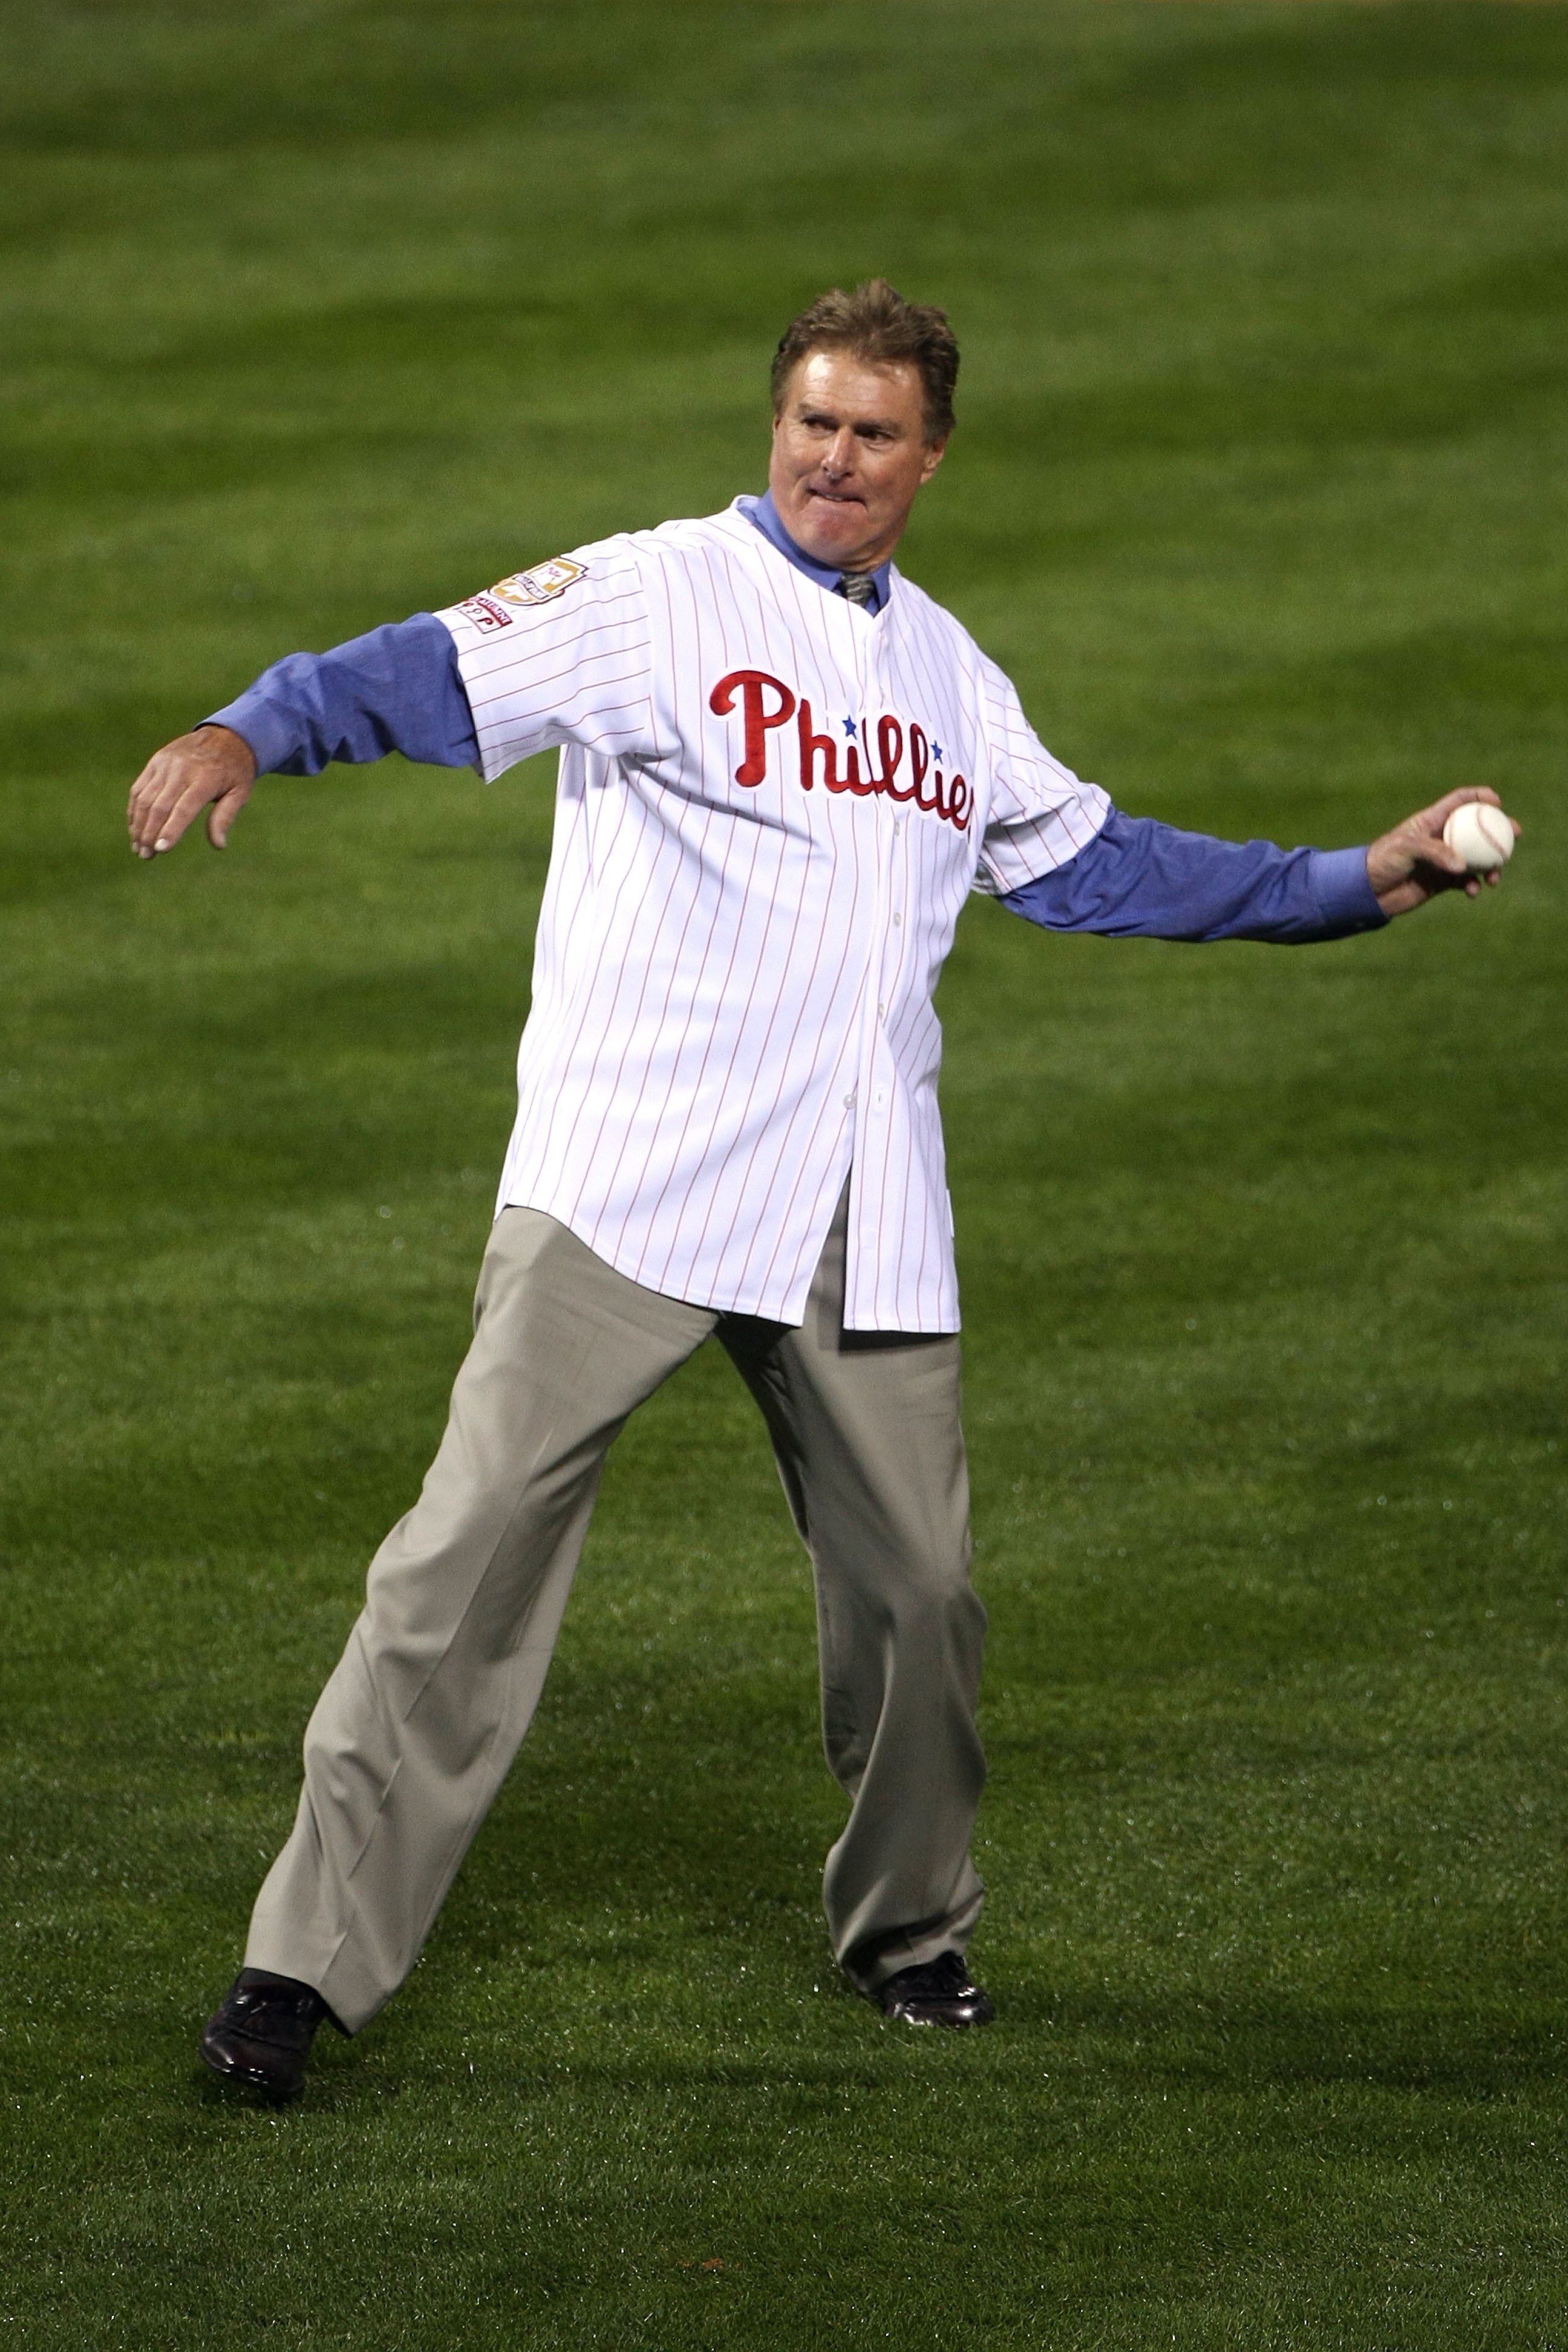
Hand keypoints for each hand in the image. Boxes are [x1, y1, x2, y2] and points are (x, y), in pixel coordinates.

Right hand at [127, 725, 256, 859]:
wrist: (225, 736)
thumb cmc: (234, 771)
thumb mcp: (240, 793)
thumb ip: (225, 817)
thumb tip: (218, 844)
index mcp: (205, 779)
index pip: (183, 809)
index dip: (170, 830)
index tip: (161, 849)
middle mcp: (182, 770)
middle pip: (159, 806)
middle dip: (149, 833)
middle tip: (146, 856)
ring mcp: (165, 764)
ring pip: (145, 798)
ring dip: (138, 825)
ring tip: (138, 848)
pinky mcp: (156, 762)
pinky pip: (139, 788)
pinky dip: (134, 810)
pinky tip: (134, 828)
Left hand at [1365, 786, 1520, 917]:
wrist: (1368, 891)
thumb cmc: (1382, 861)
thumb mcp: (1407, 849)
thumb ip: (1436, 852)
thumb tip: (1464, 866)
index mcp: (1432, 820)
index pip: (1460, 801)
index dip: (1480, 796)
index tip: (1497, 802)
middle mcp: (1441, 838)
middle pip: (1477, 829)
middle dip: (1499, 831)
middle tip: (1514, 836)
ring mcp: (1444, 859)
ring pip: (1477, 857)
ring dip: (1491, 865)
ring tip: (1494, 877)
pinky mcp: (1442, 881)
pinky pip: (1466, 880)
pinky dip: (1473, 885)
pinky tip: (1473, 892)